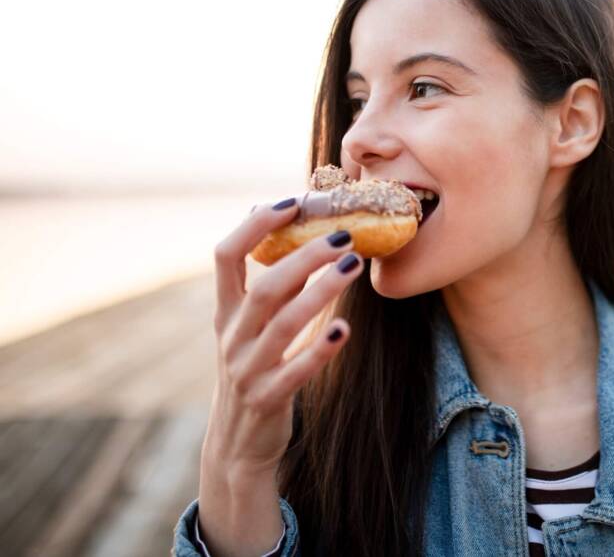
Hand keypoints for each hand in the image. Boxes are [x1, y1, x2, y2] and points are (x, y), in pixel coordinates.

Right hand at [204, 198, 362, 475]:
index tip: (291, 202)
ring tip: (354, 265)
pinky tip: (346, 328)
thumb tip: (296, 232)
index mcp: (226, 311)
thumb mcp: (253, 326)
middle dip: (304, 255)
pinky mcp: (268, 399)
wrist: (238, 444)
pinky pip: (295, 371)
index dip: (255, 225)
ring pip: (283, 324)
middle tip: (344, 234)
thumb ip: (273, 285)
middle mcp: (232, 336)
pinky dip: (320, 349)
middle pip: (265, 287)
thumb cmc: (254, 368)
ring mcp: (247, 370)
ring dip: (322, 291)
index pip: (226, 256)